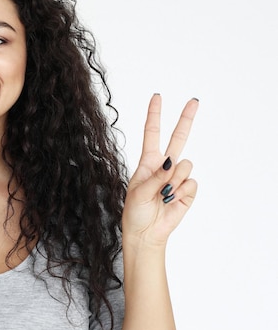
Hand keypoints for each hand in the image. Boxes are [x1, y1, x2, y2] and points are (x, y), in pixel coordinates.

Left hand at [122, 94, 198, 247]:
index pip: (152, 133)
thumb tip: (172, 163)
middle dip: (186, 119)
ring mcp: (177, 177)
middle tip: (194, 100)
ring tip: (163, 195)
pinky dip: (181, 192)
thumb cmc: (135, 212)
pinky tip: (171, 201)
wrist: (146, 233)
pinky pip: (191, 182)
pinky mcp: (188, 190)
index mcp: (148, 162)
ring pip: (185, 165)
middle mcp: (164, 166)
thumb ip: (156, 177)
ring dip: (174, 180)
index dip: (154, 115)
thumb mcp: (138, 192)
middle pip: (178, 138)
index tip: (157, 97)